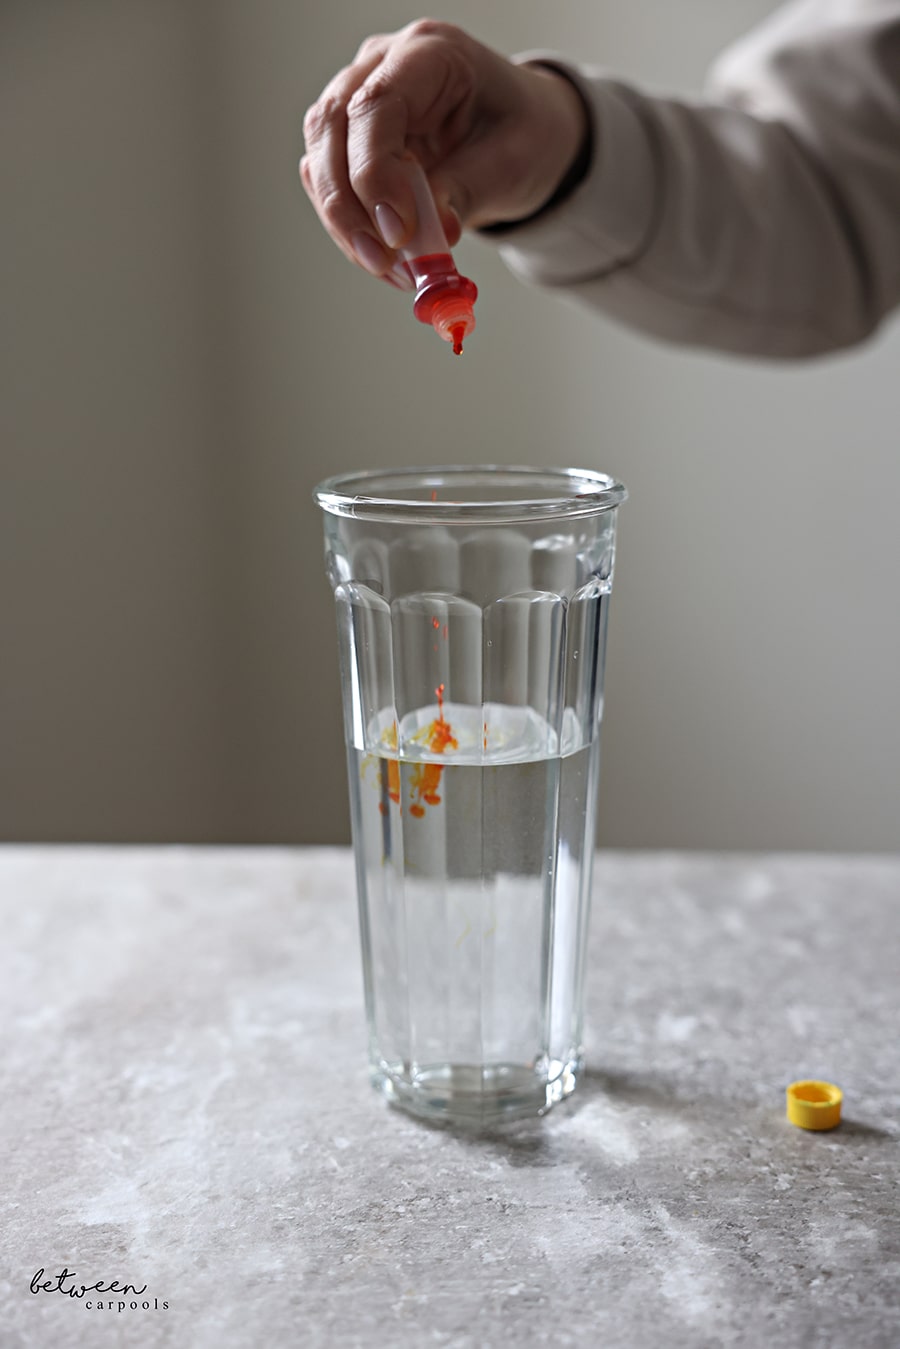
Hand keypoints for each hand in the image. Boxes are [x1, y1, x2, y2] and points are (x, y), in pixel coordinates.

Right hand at [300, 19, 588, 285]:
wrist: (523, 134)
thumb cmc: (523, 132)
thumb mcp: (512, 161)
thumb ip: (464, 193)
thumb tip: (428, 239)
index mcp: (430, 53)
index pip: (374, 103)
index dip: (375, 171)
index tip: (398, 232)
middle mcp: (382, 65)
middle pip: (330, 128)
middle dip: (348, 207)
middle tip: (385, 262)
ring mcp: (356, 99)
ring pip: (319, 163)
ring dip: (347, 227)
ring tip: (396, 271)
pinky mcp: (348, 141)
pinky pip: (329, 189)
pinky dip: (351, 231)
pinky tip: (389, 260)